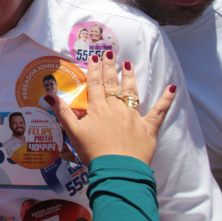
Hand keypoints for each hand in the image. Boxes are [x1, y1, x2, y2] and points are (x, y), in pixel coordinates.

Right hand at [47, 51, 175, 164]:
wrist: (118, 169)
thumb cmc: (93, 152)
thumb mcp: (73, 133)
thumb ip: (63, 112)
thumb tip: (49, 95)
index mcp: (98, 109)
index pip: (95, 84)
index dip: (94, 70)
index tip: (94, 57)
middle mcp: (116, 108)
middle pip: (112, 84)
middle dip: (110, 68)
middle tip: (110, 53)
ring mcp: (134, 116)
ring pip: (131, 92)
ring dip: (130, 77)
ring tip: (128, 64)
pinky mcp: (148, 127)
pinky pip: (159, 111)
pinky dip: (166, 99)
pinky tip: (172, 88)